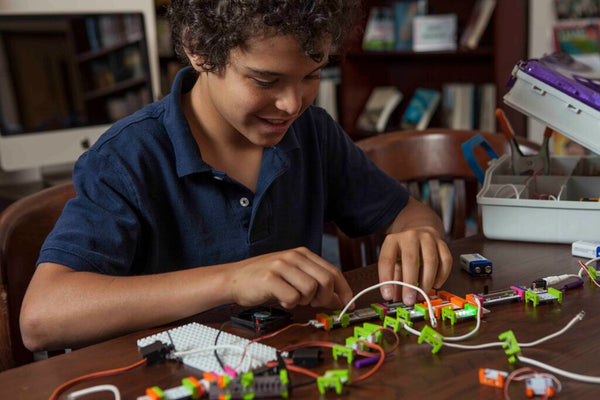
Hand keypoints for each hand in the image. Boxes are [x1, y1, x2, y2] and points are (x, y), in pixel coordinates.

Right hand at [229, 247, 352, 309]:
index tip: (348, 304)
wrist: (233, 279)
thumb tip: (339, 300)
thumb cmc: (264, 280)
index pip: (333, 271)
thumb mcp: (293, 277)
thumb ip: (316, 284)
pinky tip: (282, 300)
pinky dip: (290, 304)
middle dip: (325, 298)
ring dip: (305, 301)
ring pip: (311, 289)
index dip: (343, 289)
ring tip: (293, 299)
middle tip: (314, 304)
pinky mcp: (270, 278)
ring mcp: (281, 265)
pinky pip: (292, 297)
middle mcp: (293, 256)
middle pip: (326, 280)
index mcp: (302, 254)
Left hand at [378, 227, 451, 304]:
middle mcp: (410, 236)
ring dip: (427, 282)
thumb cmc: (404, 250)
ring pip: (431, 261)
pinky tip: (435, 285)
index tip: (387, 295)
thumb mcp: (394, 261)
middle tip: (409, 300)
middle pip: (410, 260)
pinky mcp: (442, 243)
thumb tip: (395, 298)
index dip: (386, 279)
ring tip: (422, 295)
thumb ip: (394, 279)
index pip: (387, 260)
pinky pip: (445, 261)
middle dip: (410, 283)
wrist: (419, 229)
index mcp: (393, 240)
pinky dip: (441, 276)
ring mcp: (428, 238)